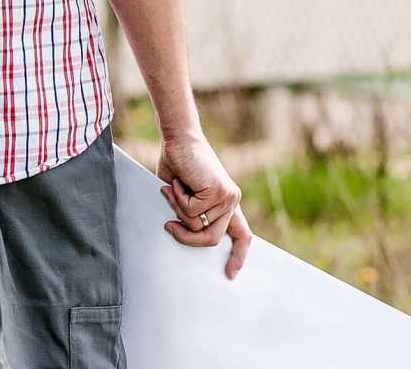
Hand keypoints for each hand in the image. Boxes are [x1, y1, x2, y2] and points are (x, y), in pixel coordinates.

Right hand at [155, 131, 252, 278]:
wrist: (179, 137)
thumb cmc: (178, 163)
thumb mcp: (184, 196)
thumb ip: (190, 214)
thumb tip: (183, 233)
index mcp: (227, 202)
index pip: (242, 234)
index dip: (238, 256)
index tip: (230, 274)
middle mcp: (232, 201)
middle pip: (211, 238)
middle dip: (187, 237)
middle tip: (169, 226)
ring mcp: (227, 197)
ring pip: (197, 225)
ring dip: (178, 209)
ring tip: (176, 187)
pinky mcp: (218, 191)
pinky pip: (191, 211)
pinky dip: (178, 198)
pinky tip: (180, 181)